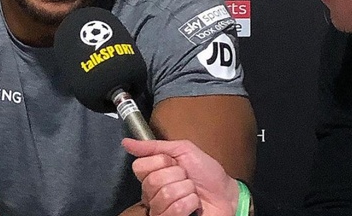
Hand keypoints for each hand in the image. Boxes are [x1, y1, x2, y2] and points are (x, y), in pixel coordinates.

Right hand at [122, 138, 238, 215]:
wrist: (225, 193)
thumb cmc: (206, 173)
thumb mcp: (183, 150)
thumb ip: (154, 147)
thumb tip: (126, 142)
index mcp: (152, 176)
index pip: (139, 166)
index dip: (161, 162)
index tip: (175, 163)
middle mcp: (151, 195)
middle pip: (152, 181)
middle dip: (178, 175)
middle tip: (187, 179)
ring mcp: (160, 210)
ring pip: (164, 195)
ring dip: (186, 189)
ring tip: (192, 192)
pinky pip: (175, 209)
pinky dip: (190, 203)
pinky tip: (194, 205)